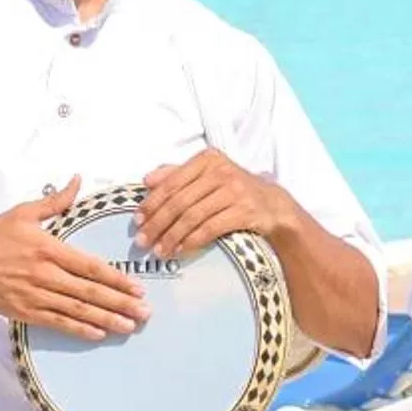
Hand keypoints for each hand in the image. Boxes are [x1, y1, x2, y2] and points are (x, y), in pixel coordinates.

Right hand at [0, 179, 149, 341]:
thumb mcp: (24, 212)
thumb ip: (56, 201)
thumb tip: (77, 180)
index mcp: (49, 248)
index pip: (90, 266)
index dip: (117, 279)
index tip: (137, 287)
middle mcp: (45, 274)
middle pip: (90, 291)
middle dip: (120, 303)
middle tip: (144, 313)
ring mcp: (35, 295)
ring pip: (77, 310)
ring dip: (106, 319)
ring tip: (129, 326)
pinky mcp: (25, 311)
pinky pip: (57, 322)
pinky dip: (79, 329)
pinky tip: (98, 333)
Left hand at [137, 148, 294, 260]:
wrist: (274, 205)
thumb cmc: (234, 190)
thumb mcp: (208, 175)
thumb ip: (177, 174)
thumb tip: (147, 180)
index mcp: (207, 159)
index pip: (171, 182)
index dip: (151, 203)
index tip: (137, 221)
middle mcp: (221, 171)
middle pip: (180, 201)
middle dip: (157, 223)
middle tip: (143, 241)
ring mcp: (235, 190)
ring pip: (193, 216)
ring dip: (172, 236)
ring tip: (160, 251)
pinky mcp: (246, 211)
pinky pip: (211, 228)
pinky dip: (193, 241)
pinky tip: (181, 251)